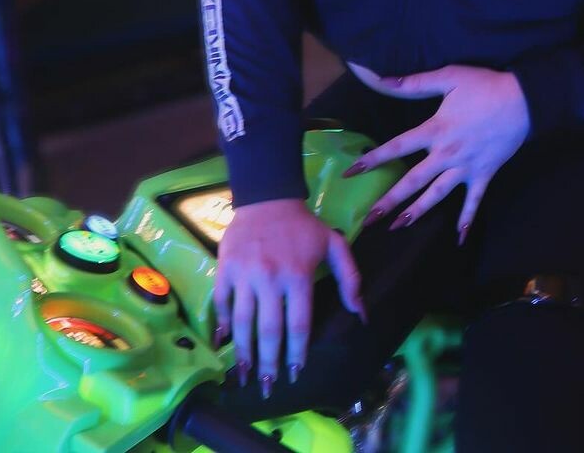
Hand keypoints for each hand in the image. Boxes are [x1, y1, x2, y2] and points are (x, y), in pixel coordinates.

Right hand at [212, 198, 364, 399]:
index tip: (296, 373)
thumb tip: (361, 314)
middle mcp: (270, 278)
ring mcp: (245, 274)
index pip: (299, 324)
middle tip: (268, 386)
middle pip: (269, 331)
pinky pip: (221, 303)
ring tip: (245, 375)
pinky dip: (222, 325)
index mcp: (298, 275)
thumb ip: (350, 278)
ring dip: (243, 353)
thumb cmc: (303, 226)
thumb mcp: (335, 245)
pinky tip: (223, 344)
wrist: (267, 197)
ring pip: (243, 322)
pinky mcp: (226, 269)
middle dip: (268, 363)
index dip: (297, 353)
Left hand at [343, 62, 529, 243]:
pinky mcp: (484, 175)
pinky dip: (467, 220)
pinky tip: (460, 239)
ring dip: (417, 212)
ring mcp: (466, 168)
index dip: (373, 160)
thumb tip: (382, 79)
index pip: (397, 148)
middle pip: (413, 181)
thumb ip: (414, 82)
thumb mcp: (449, 77)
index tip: (351, 173)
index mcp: (435, 130)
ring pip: (437, 195)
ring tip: (398, 227)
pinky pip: (474, 202)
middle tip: (369, 219)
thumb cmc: (485, 86)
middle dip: (389, 200)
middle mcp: (446, 154)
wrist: (524, 101)